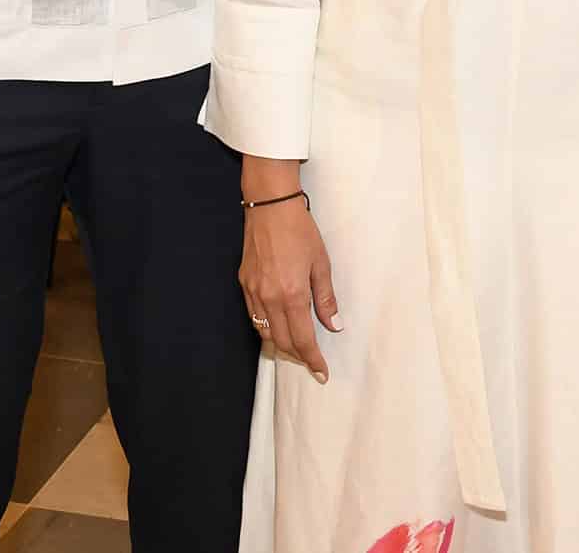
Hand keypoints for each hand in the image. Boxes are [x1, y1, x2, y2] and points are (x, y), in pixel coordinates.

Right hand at [238, 162, 339, 383]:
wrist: (270, 206)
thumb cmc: (300, 230)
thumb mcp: (321, 262)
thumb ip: (326, 298)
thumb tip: (334, 325)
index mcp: (291, 294)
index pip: (302, 339)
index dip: (313, 359)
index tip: (322, 372)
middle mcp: (269, 298)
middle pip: (281, 342)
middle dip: (298, 356)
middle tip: (312, 360)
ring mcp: (253, 292)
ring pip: (265, 333)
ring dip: (281, 345)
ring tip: (296, 347)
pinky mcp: (244, 283)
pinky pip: (254, 316)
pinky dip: (266, 328)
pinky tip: (277, 325)